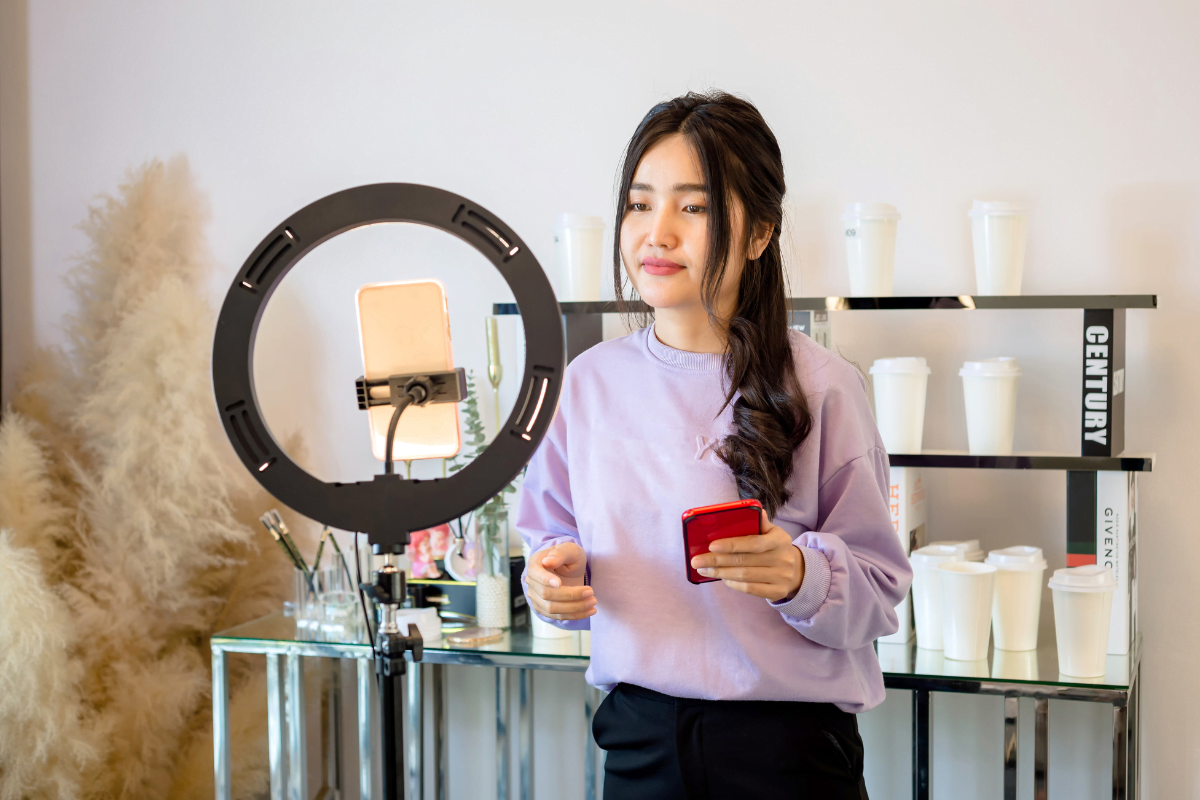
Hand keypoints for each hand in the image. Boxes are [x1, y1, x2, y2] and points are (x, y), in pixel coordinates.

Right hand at [526, 542, 596, 620]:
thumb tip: (547, 562)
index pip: (535, 574)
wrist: (570, 568)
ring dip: (574, 608)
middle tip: (590, 592)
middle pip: (546, 594)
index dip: (546, 580)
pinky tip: (589, 611)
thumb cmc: (569, 556)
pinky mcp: (544, 608)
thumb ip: (560, 553)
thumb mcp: (569, 549)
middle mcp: (532, 582)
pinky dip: (574, 615)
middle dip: (570, 595)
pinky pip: (557, 616)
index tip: (560, 583)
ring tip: (593, 602)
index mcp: (535, 564)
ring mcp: (536, 597)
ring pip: (552, 608)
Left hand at [690, 510, 804, 601]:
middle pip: (744, 561)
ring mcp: (781, 577)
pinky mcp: (778, 592)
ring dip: (720, 573)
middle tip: (697, 560)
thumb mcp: (772, 532)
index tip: (711, 545)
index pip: (753, 542)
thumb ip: (760, 522)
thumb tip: (754, 509)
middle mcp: (783, 559)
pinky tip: (721, 578)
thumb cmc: (774, 547)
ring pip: (744, 576)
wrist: (796, 570)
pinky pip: (750, 589)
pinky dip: (733, 584)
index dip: (731, 544)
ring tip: (703, 569)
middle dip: (716, 561)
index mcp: (780, 539)